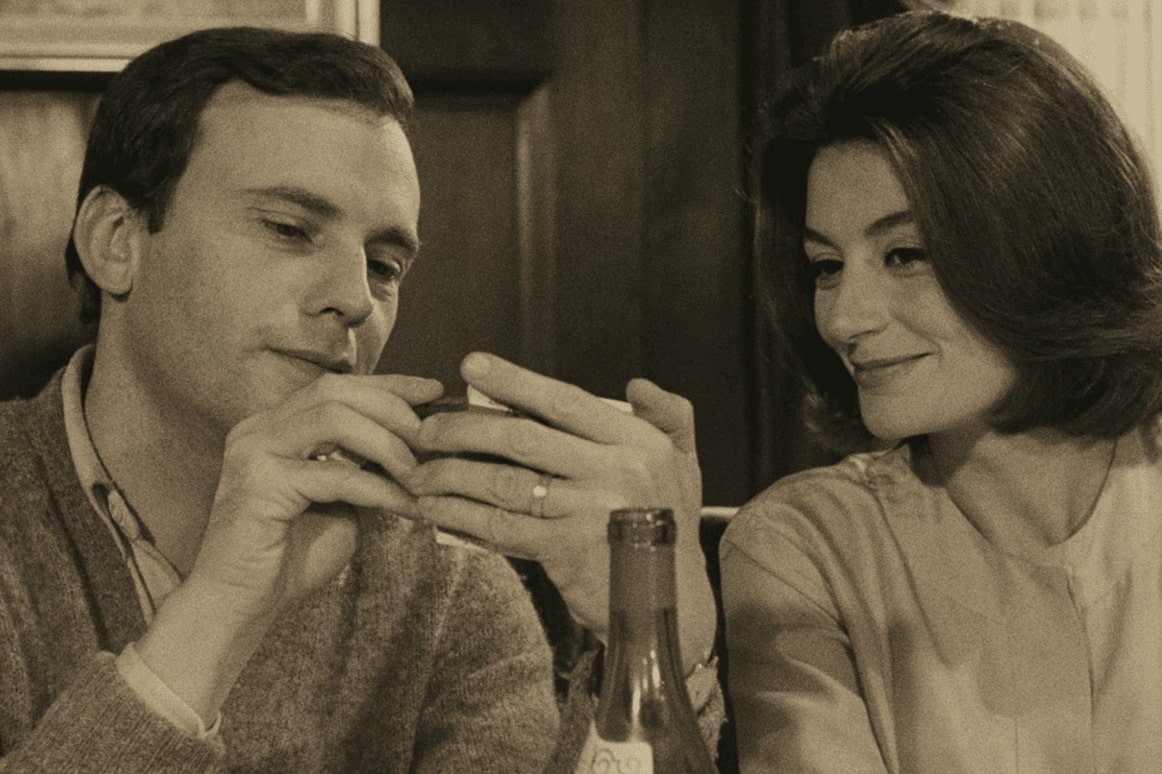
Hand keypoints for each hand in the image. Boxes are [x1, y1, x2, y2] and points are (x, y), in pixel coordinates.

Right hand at [136, 372, 441, 720]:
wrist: (243, 605)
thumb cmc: (291, 556)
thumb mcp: (342, 500)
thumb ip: (367, 466)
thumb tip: (419, 445)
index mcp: (275, 425)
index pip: (337, 386)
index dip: (389, 385)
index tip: (434, 391)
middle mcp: (259, 428)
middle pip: (335, 391)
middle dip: (392, 408)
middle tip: (431, 436)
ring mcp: (254, 452)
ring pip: (333, 419)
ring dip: (386, 443)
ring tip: (419, 473)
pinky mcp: (259, 485)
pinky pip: (333, 474)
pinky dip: (377, 488)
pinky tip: (405, 506)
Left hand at [407, 352, 716, 672]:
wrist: (672, 606)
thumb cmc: (669, 529)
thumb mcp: (684, 466)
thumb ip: (669, 418)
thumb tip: (635, 384)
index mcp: (639, 443)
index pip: (565, 402)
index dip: (515, 381)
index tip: (472, 366)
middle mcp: (615, 471)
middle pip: (523, 438)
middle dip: (465, 428)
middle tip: (426, 428)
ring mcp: (588, 510)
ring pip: (503, 481)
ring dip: (452, 474)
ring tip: (419, 472)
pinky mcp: (564, 549)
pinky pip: (500, 525)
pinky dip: (461, 515)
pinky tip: (435, 510)